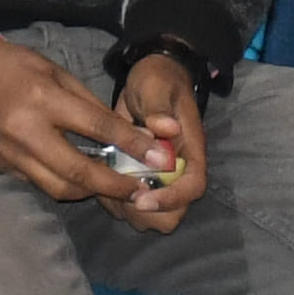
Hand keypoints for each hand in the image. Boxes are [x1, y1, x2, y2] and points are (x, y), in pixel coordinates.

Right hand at [0, 38, 175, 217]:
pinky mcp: (2, 167)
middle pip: (77, 171)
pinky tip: (79, 180)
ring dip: (89, 191)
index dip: (131, 144)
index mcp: (44, 99)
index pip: (96, 126)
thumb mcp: (58, 73)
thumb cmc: (19, 67)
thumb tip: (125, 133)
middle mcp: (26, 131)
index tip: (158, 158)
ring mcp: (11, 154)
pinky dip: (63, 184)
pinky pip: (39, 184)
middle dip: (114, 185)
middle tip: (140, 191)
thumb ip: (89, 105)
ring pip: (58, 188)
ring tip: (112, 188)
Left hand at [104, 48, 207, 233]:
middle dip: (147, 211)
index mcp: (190, 150)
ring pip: (151, 216)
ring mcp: (159, 178)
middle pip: (173, 212)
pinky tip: (100, 180)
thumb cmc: (157, 81)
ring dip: (128, 208)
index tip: (142, 199)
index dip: (171, 199)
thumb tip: (166, 128)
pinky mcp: (140, 179)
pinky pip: (129, 206)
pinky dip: (115, 202)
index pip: (193, 186)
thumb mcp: (156, 86)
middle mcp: (178, 171)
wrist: (149, 79)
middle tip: (120, 193)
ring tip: (107, 185)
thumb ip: (159, 107)